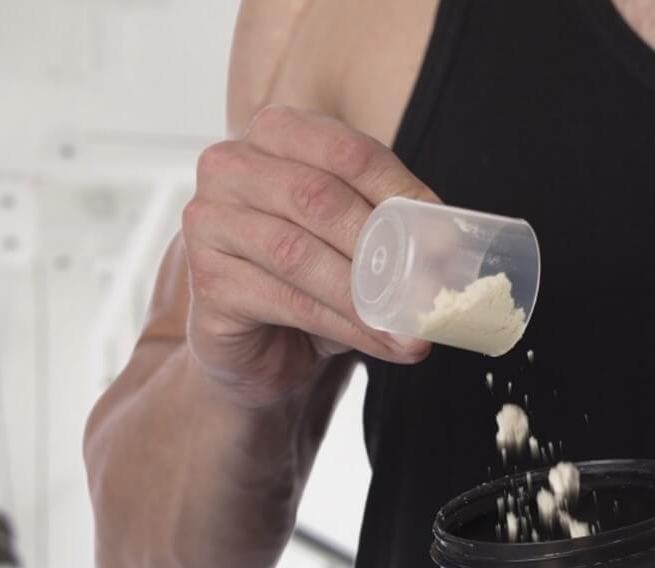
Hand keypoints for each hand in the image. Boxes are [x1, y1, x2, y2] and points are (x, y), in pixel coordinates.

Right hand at [182, 105, 436, 407]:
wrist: (263, 345)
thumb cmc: (314, 279)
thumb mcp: (359, 243)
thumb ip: (394, 232)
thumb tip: (447, 249)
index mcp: (277, 134)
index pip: (347, 150)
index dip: (401, 194)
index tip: (445, 240)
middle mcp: (231, 166)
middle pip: (318, 198)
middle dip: (384, 248)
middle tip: (432, 292)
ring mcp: (208, 221)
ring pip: (299, 254)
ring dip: (367, 299)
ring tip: (414, 331)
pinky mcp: (207, 282)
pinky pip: (288, 302)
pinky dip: (345, 325)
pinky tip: (382, 342)